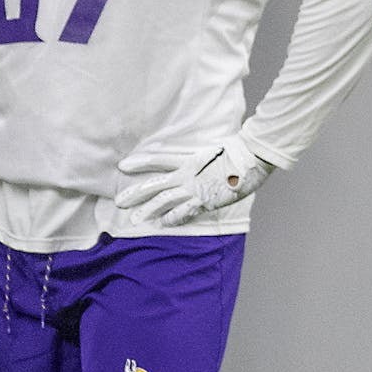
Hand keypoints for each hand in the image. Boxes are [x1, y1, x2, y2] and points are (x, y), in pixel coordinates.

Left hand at [115, 135, 274, 226]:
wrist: (253, 157)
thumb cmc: (239, 150)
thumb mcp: (216, 148)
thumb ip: (204, 155)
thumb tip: (202, 154)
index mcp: (190, 159)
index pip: (159, 159)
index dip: (140, 162)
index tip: (122, 165)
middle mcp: (188, 174)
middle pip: (156, 184)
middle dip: (136, 193)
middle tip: (119, 201)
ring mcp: (196, 188)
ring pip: (165, 200)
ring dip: (148, 210)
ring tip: (134, 219)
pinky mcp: (206, 200)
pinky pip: (185, 211)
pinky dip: (173, 217)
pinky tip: (163, 223)